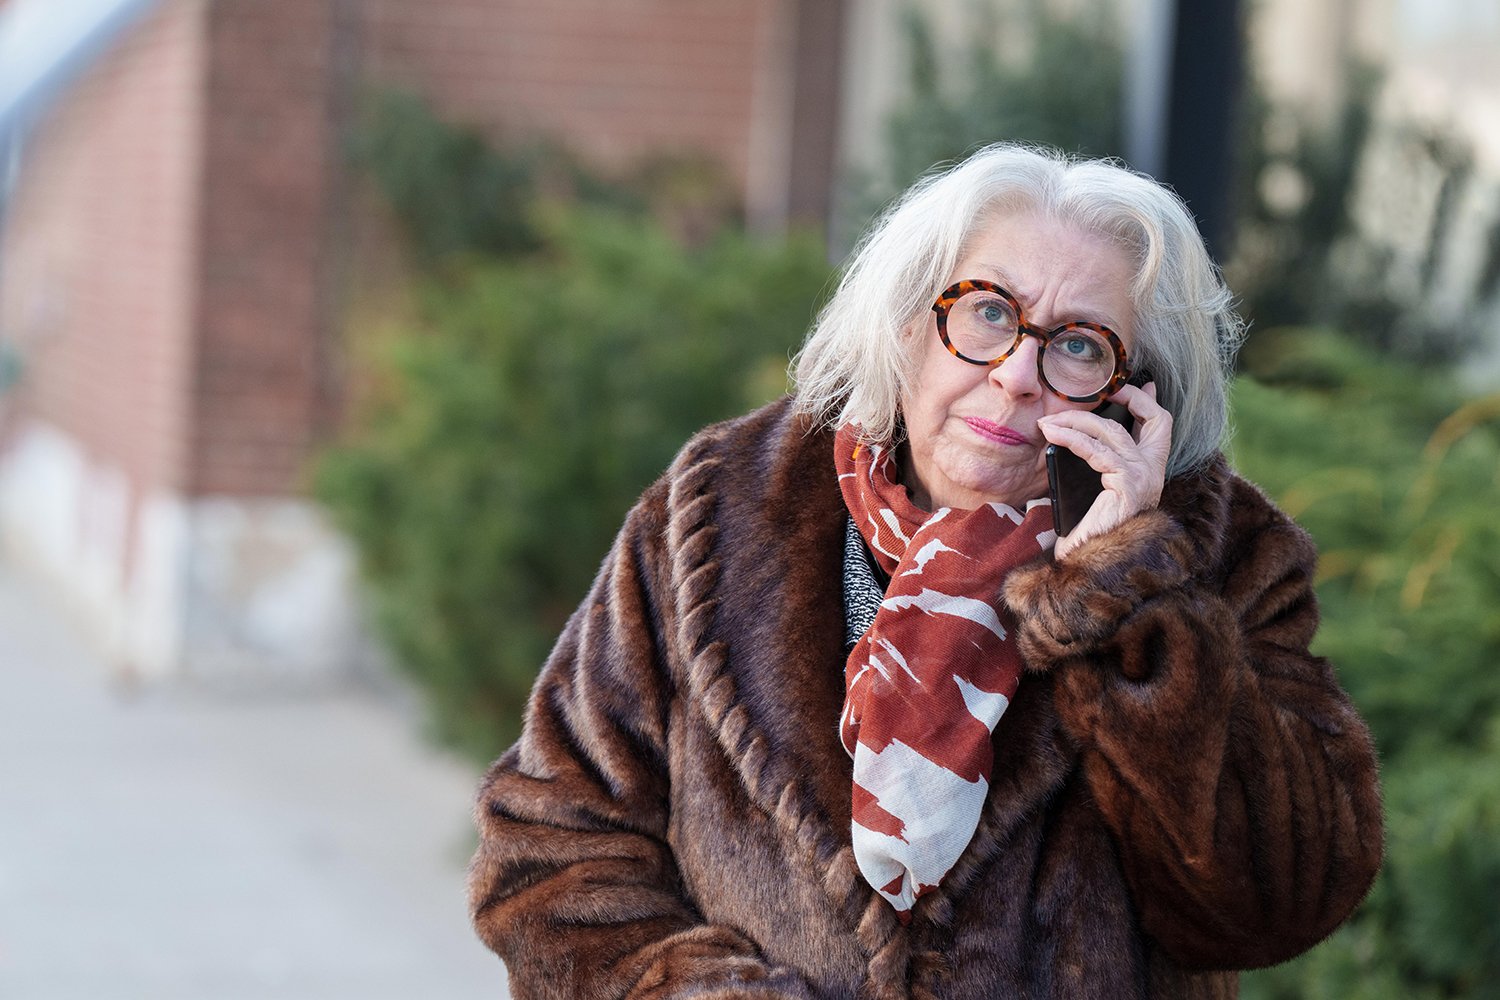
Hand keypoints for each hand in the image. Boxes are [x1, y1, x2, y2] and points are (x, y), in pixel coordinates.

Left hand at [1037, 382, 1172, 560]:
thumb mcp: (1092, 490)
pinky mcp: (1127, 484)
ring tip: (1049, 421)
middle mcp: (1154, 473)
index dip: (1147, 402)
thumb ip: (1093, 464)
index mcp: (1149, 473)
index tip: (1130, 386)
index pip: (1160, 427)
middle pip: (1156, 419)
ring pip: (1114, 432)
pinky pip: (1096, 450)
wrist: (1090, 567)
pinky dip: (1071, 438)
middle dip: (1130, 398)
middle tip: (1102, 391)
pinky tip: (1051, 434)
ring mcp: (1144, 478)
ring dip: (1078, 420)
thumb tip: (1070, 437)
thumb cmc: (1088, 533)